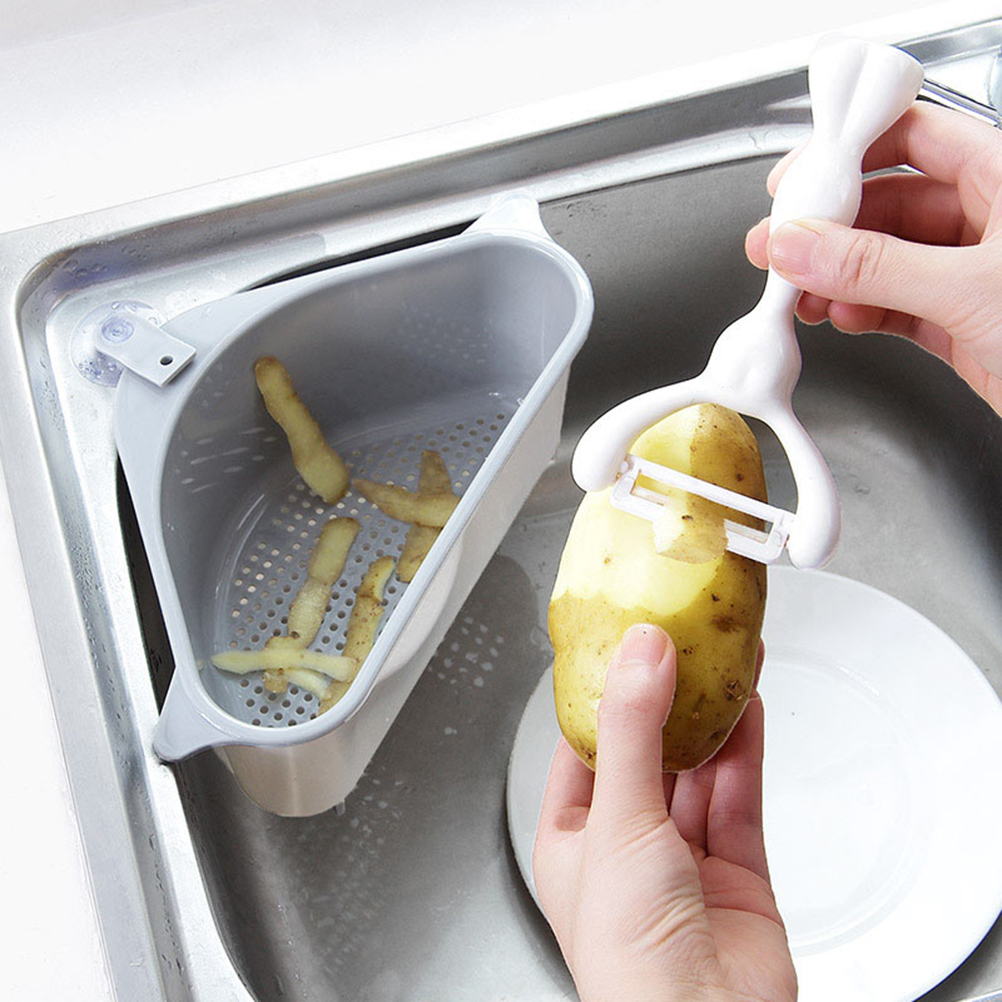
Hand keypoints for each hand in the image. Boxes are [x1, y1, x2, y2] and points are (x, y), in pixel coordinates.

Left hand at [533, 625, 795, 1001]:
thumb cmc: (629, 957)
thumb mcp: (617, 819)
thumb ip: (632, 730)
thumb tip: (640, 652)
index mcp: (573, 839)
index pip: (582, 748)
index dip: (602, 695)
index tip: (623, 646)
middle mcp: (626, 848)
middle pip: (648, 753)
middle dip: (667, 700)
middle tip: (682, 644)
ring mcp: (683, 861)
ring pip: (697, 772)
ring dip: (711, 718)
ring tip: (724, 661)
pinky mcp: (736, 874)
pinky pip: (737, 798)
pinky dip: (743, 752)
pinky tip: (747, 708)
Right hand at [745, 102, 1001, 415]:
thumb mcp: (970, 286)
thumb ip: (874, 266)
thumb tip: (800, 247)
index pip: (911, 136)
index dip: (849, 150)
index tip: (799, 178)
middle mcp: (987, 218)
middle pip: (886, 202)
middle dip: (827, 226)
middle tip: (777, 244)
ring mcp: (969, 272)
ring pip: (882, 258)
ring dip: (833, 275)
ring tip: (795, 291)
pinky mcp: (958, 320)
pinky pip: (891, 302)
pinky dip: (858, 310)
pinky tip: (837, 316)